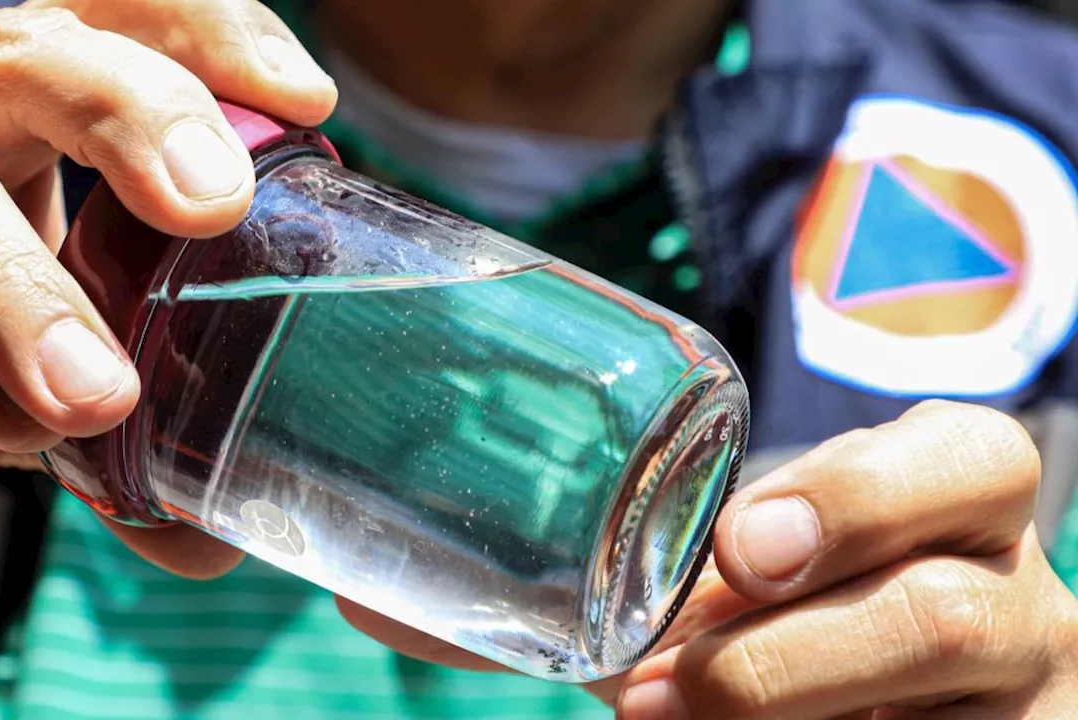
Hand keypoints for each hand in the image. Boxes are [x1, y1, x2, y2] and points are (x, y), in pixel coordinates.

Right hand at [0, 0, 332, 494]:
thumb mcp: (48, 328)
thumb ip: (130, 395)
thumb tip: (225, 522)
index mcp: (19, 73)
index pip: (124, 11)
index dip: (214, 36)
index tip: (307, 101)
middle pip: (37, 53)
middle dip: (138, 115)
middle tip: (216, 203)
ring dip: (24, 295)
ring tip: (100, 399)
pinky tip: (11, 425)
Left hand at [339, 401, 1077, 717]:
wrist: (852, 686)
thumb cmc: (772, 605)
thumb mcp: (704, 573)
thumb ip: (583, 566)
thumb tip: (363, 592)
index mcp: (950, 496)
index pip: (973, 458)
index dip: (864, 492)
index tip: (737, 546)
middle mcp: (1007, 595)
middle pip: (960, 605)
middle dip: (805, 643)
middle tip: (668, 675)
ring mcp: (1012, 701)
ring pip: (948, 694)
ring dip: (779, 706)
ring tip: (655, 717)